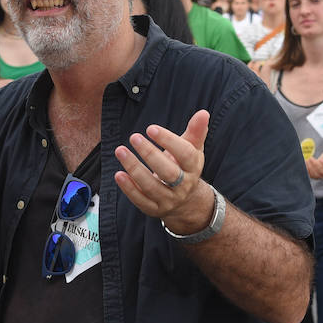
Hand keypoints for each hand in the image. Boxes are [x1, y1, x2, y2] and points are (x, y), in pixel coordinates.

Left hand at [114, 109, 212, 233]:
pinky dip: (129, 188)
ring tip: (120, 150)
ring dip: (134, 168)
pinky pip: (141, 201)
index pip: (185, 154)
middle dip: (150, 154)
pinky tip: (118, 174)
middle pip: (168, 172)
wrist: (185, 201)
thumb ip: (196, 131)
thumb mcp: (193, 149)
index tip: (151, 128)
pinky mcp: (154, 209)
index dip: (169, 141)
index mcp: (194, 168)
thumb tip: (203, 113)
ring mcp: (169, 199)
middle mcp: (183, 186)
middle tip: (134, 137)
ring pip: (151, 186)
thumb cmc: (185, 167)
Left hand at [305, 145, 322, 179]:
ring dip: (310, 168)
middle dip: (315, 165)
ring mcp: (321, 176)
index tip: (321, 159)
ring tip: (306, 160)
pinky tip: (304, 164)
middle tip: (310, 157)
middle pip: (321, 172)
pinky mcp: (315, 177)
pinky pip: (311, 175)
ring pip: (315, 174)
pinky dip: (307, 170)